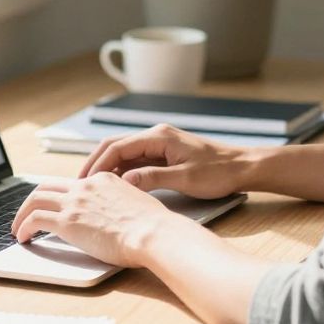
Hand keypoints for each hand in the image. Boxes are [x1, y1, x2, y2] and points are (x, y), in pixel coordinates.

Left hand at [10, 172, 187, 266]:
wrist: (154, 233)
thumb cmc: (154, 227)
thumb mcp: (138, 204)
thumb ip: (122, 204)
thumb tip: (119, 216)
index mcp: (104, 180)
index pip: (72, 184)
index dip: (58, 196)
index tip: (54, 208)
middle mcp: (86, 186)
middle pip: (47, 186)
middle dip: (33, 200)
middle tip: (26, 214)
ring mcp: (75, 202)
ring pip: (35, 199)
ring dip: (22, 214)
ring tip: (18, 229)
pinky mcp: (67, 221)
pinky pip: (34, 219)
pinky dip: (24, 227)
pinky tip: (23, 238)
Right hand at [79, 123, 249, 198]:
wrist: (243, 167)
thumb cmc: (219, 172)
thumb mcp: (185, 179)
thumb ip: (153, 178)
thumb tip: (124, 181)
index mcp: (159, 136)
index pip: (118, 147)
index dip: (99, 164)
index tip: (85, 181)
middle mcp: (157, 135)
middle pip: (116, 146)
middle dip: (96, 163)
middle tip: (80, 184)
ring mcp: (161, 144)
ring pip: (124, 153)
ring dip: (108, 168)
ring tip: (92, 187)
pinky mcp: (165, 154)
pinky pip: (136, 160)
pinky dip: (122, 171)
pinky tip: (115, 186)